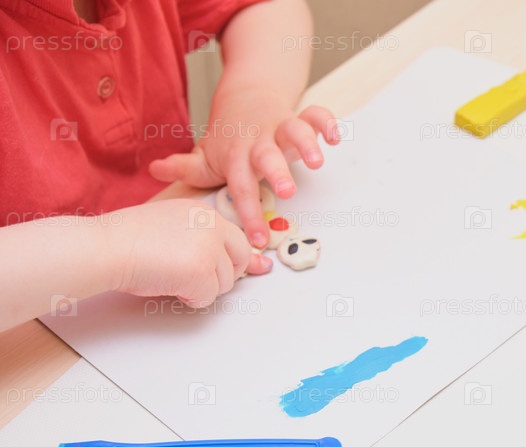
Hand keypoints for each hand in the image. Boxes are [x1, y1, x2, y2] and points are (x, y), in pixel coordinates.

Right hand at [109, 199, 266, 306]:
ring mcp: (210, 249)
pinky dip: (190, 299)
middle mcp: (213, 226)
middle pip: (240, 262)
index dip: (241, 260)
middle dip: (223, 276)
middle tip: (195, 278)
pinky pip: (207, 298)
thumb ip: (207, 240)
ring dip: (201, 288)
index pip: (239, 240)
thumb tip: (251, 261)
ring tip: (171, 275)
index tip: (259, 267)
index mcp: (205, 212)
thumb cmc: (129, 238)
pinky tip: (168, 284)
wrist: (107, 246)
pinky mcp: (202, 271)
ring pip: (224, 284)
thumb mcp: (175, 227)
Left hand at [149, 85, 339, 248]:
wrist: (247, 93)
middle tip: (286, 191)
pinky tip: (334, 137)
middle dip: (278, 172)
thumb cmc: (230, 134)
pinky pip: (316, 115)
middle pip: (268, 156)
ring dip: (307, 143)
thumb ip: (183, 167)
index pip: (240, 187)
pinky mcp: (299, 117)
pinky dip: (327, 122)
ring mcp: (280, 127)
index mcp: (237, 155)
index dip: (248, 214)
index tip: (257, 239)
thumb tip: (155, 171)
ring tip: (317, 161)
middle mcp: (260, 141)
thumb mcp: (205, 153)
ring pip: (295, 131)